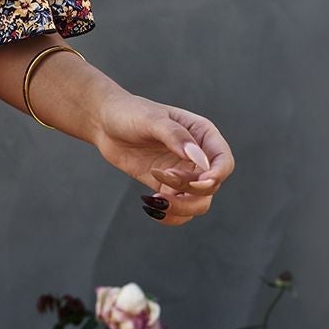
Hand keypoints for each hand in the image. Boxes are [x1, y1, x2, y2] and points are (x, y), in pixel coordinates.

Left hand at [90, 91, 234, 225]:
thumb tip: (201, 161)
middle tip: (161, 175)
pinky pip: (178, 210)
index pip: (223, 162)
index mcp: (202, 134)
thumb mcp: (152, 119)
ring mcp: (183, 173)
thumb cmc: (130, 113)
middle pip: (210, 187)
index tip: (196, 182)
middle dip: (189, 190)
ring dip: (180, 207)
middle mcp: (197, 157)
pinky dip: (168, 215)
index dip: (216, 176)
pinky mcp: (166, 187)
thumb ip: (176, 136)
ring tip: (155, 198)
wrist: (104, 123)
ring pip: (197, 203)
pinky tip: (149, 204)